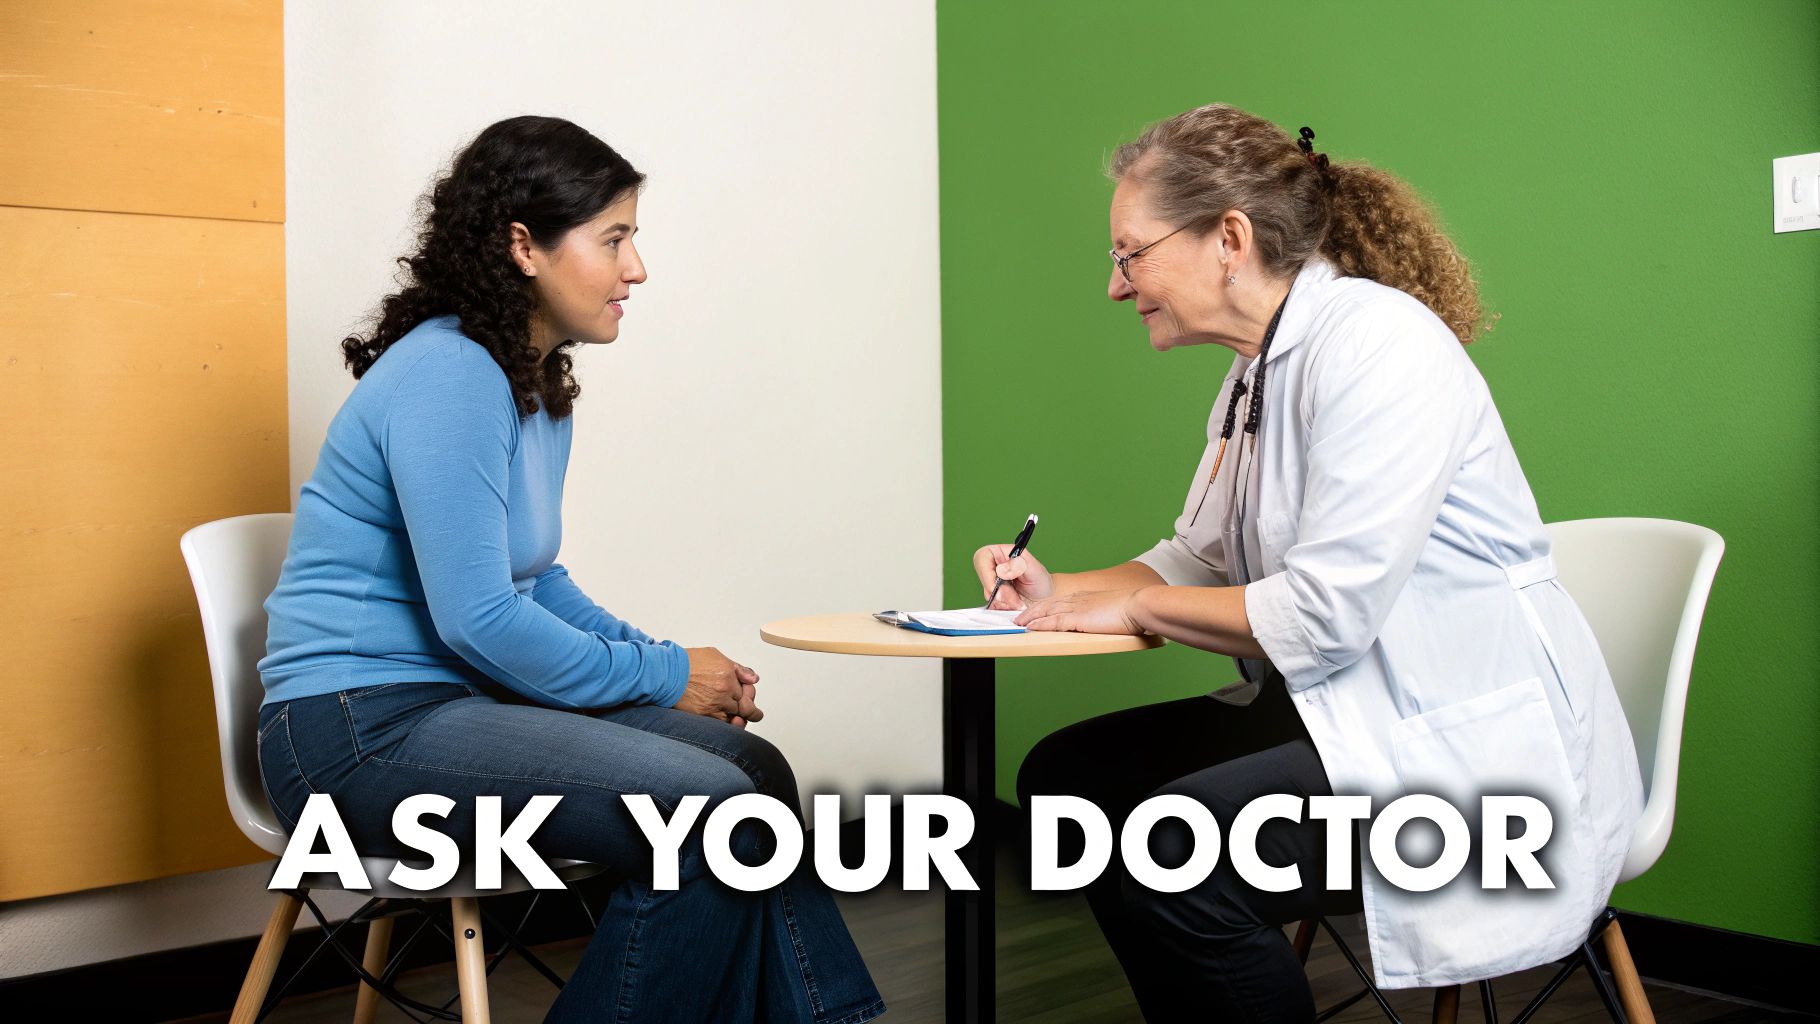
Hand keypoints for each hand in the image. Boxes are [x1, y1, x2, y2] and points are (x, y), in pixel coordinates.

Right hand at [676, 647, 759, 723]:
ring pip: (736, 718)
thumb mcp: (715, 656)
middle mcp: (724, 690)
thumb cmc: (687, 662)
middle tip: (754, 714)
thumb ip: (738, 669)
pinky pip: (722, 725)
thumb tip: (753, 679)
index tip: (749, 697)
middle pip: (746, 707)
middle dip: (751, 712)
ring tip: (738, 719)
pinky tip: (725, 721)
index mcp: (729, 674)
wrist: (666, 672)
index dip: (751, 695)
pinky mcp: (704, 715)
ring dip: (738, 719)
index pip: (750, 691)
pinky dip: (726, 724)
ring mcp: (715, 704)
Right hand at [972, 544, 1055, 609]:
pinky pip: (993, 606)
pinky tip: (1016, 605)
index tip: (995, 587)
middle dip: (1001, 593)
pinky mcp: (994, 599)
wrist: (1046, 598)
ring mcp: (992, 585)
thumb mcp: (1034, 568)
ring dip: (1005, 602)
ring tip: (1020, 601)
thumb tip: (1002, 569)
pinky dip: (1005, 608)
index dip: (986, 574)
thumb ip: (1018, 564)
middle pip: (985, 580)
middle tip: (1016, 600)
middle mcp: (993, 568)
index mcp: (999, 553)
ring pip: (989, 595)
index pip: (982, 558)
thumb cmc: (1041, 580)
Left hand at [1014, 588, 1146, 634]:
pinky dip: (1040, 624)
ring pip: (1047, 612)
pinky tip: (1031, 627)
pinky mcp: (1079, 618)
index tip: (1036, 611)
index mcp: (1086, 598)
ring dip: (1031, 618)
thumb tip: (1103, 622)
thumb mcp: (1112, 611)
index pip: (1059, 602)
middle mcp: (1078, 600)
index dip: (1045, 607)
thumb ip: (1103, 615)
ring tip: (1019, 623)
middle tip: (1019, 617)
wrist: (1138, 606)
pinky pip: (1054, 622)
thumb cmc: (1131, 610)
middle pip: (1049, 605)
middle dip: (1032, 611)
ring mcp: (1077, 608)